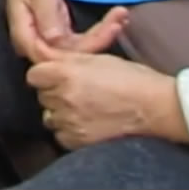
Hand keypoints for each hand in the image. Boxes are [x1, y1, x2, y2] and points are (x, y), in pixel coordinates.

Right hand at [6, 0, 128, 64]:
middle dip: (96, 42)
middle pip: (66, 56)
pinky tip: (118, 20)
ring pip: (80, 51)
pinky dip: (102, 32)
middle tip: (117, 23)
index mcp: (23, 34)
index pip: (46, 55)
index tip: (97, 38)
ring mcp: (52, 44)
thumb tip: (55, 41)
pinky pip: (84, 43)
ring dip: (104, 36)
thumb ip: (46, 16)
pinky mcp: (64, 39)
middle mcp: (37, 45)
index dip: (72, 54)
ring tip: (122, 17)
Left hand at [28, 53, 175, 149]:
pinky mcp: (78, 140)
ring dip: (60, 111)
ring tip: (82, 107)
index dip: (45, 74)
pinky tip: (85, 122)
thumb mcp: (96, 58)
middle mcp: (64, 97)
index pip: (33, 75)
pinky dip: (68, 129)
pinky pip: (60, 134)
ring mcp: (70, 121)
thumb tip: (39, 50)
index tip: (56, 75)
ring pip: (49, 116)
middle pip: (42, 95)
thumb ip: (64, 57)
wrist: (155, 107)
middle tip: (76, 90)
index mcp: (66, 73)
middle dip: (54, 91)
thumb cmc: (131, 78)